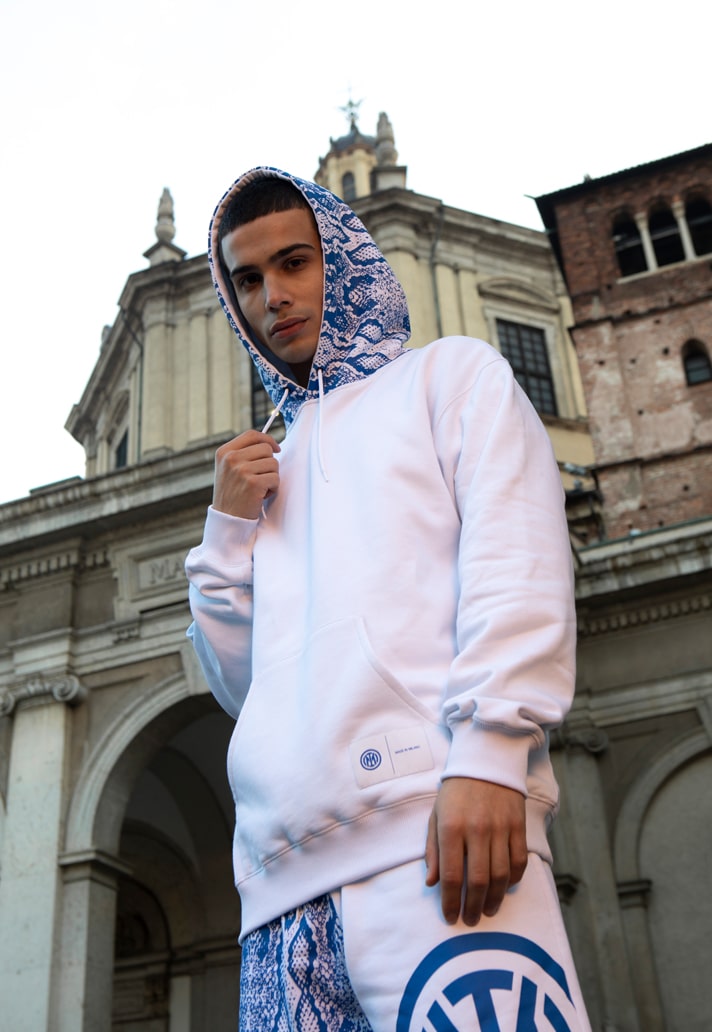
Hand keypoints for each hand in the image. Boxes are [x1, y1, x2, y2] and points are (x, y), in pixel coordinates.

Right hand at [212, 430, 280, 519]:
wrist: (227, 518)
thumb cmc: (232, 493)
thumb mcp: (228, 468)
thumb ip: (243, 453)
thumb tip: (268, 443)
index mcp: (224, 452)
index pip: (251, 435)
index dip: (267, 439)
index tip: (276, 448)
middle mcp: (231, 458)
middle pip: (266, 448)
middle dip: (269, 463)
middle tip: (261, 477)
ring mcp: (241, 470)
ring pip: (273, 463)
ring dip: (271, 477)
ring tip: (259, 488)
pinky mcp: (253, 483)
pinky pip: (276, 478)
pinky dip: (273, 488)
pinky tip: (261, 495)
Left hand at [425, 777, 526, 925]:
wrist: (485, 762)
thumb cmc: (455, 792)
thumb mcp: (436, 816)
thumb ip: (433, 850)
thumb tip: (432, 883)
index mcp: (451, 827)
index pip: (452, 875)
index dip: (451, 901)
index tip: (450, 917)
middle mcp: (476, 830)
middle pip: (479, 881)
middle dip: (474, 907)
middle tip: (470, 919)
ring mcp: (500, 828)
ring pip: (501, 875)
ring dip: (495, 899)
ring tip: (488, 910)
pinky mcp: (518, 826)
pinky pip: (519, 861)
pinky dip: (513, 879)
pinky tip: (505, 888)